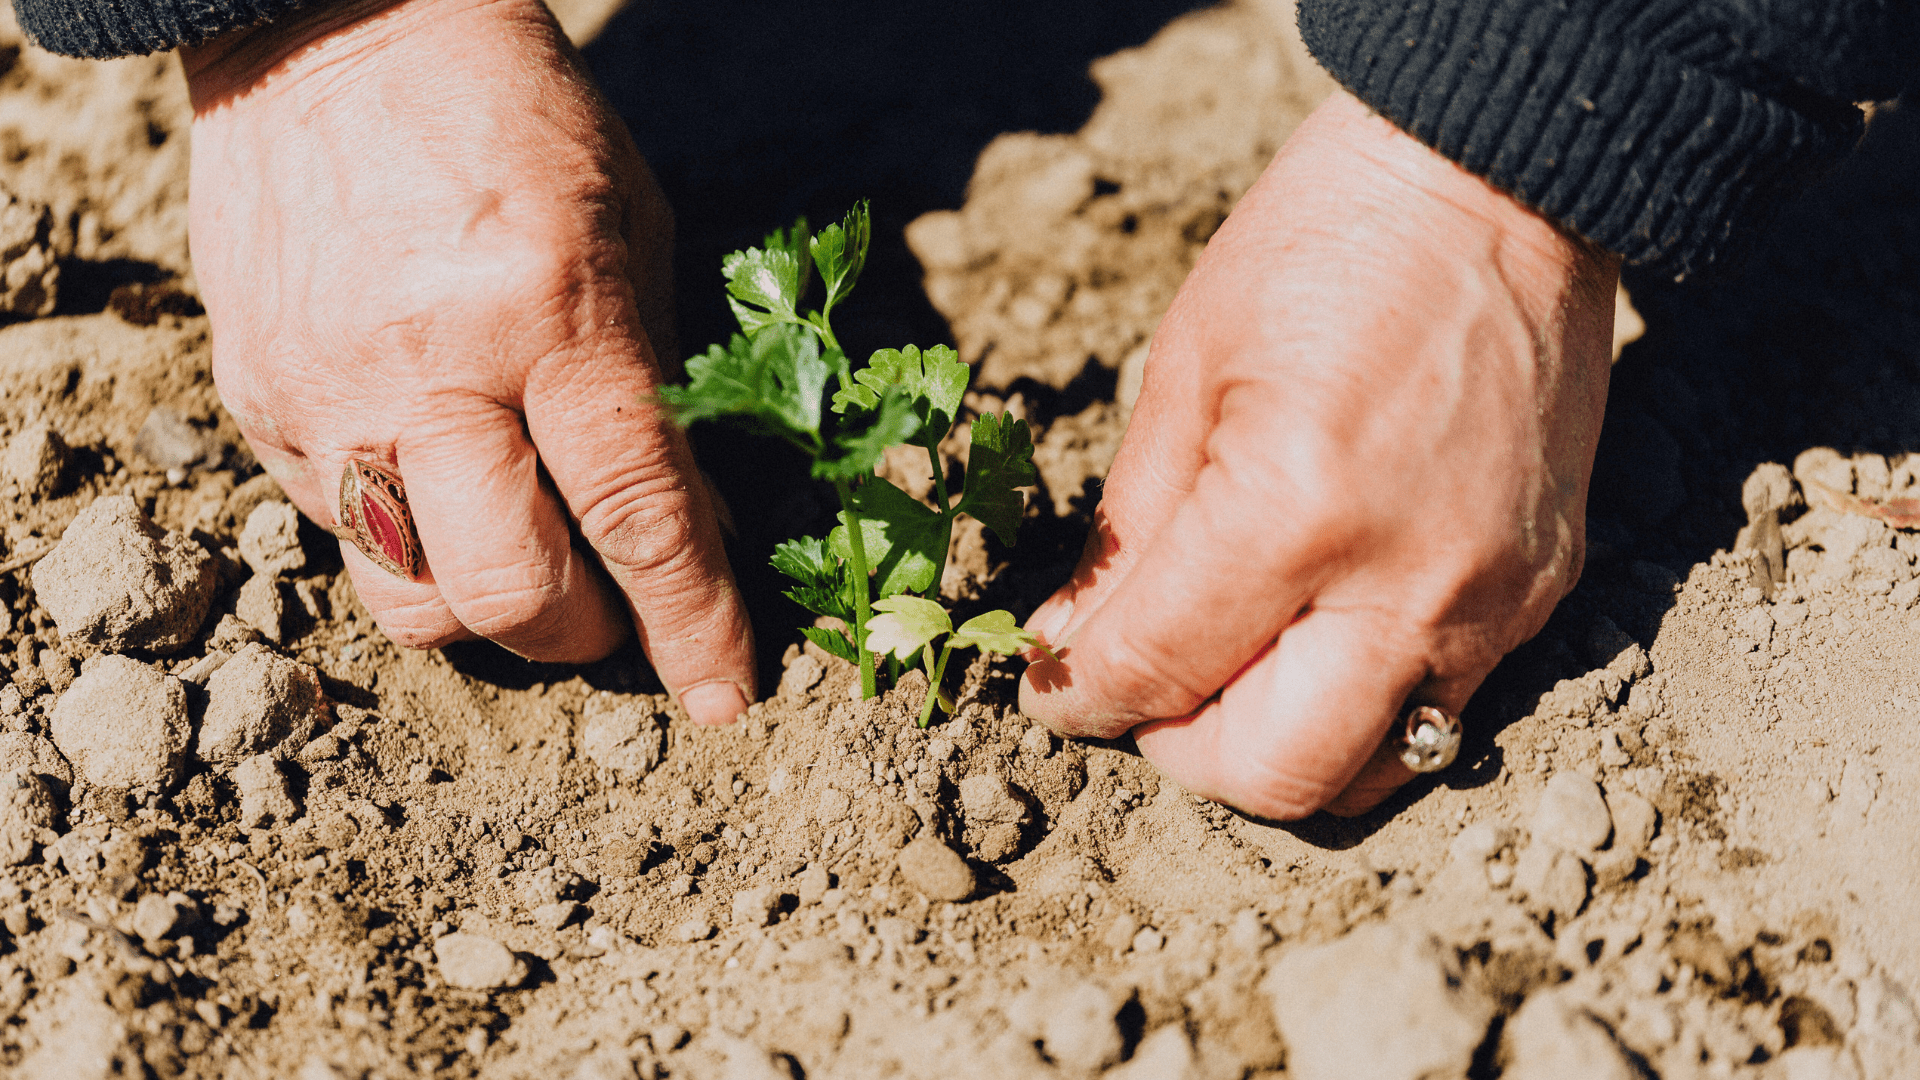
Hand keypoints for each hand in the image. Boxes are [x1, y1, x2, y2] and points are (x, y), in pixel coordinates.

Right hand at [183, 0, 754, 721]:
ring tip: (528, 557)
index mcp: (547, 311)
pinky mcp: (256, 403)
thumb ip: (659, 392)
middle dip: (584, 636)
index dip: (691, 623)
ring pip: (410, 600)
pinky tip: (445, 480)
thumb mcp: (632, 234)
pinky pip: (341, 535)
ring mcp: (325, 395)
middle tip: (615, 611)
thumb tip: (688, 536)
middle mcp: (426, 369)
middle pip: (509, 594)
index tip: (726, 696)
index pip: (634, 514)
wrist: (330, 30)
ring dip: (489, 614)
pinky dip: (414, 541)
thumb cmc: (518, 121)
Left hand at [1019, 89, 1617, 817]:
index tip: (1053, 689)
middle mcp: (1406, 581)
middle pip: (1273, 773)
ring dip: (1276, 751)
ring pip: (1369, 771)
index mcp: (1293, 509)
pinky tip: (1316, 635)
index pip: (1159, 671)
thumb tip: (1073, 645)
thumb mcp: (1186, 372)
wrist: (1500, 185)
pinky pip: (1439, 709)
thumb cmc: (1324, 247)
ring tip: (1230, 677)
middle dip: (1181, 755)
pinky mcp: (1543, 592)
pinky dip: (1357, 705)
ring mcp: (1490, 599)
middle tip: (1145, 698)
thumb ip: (1127, 532)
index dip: (1080, 697)